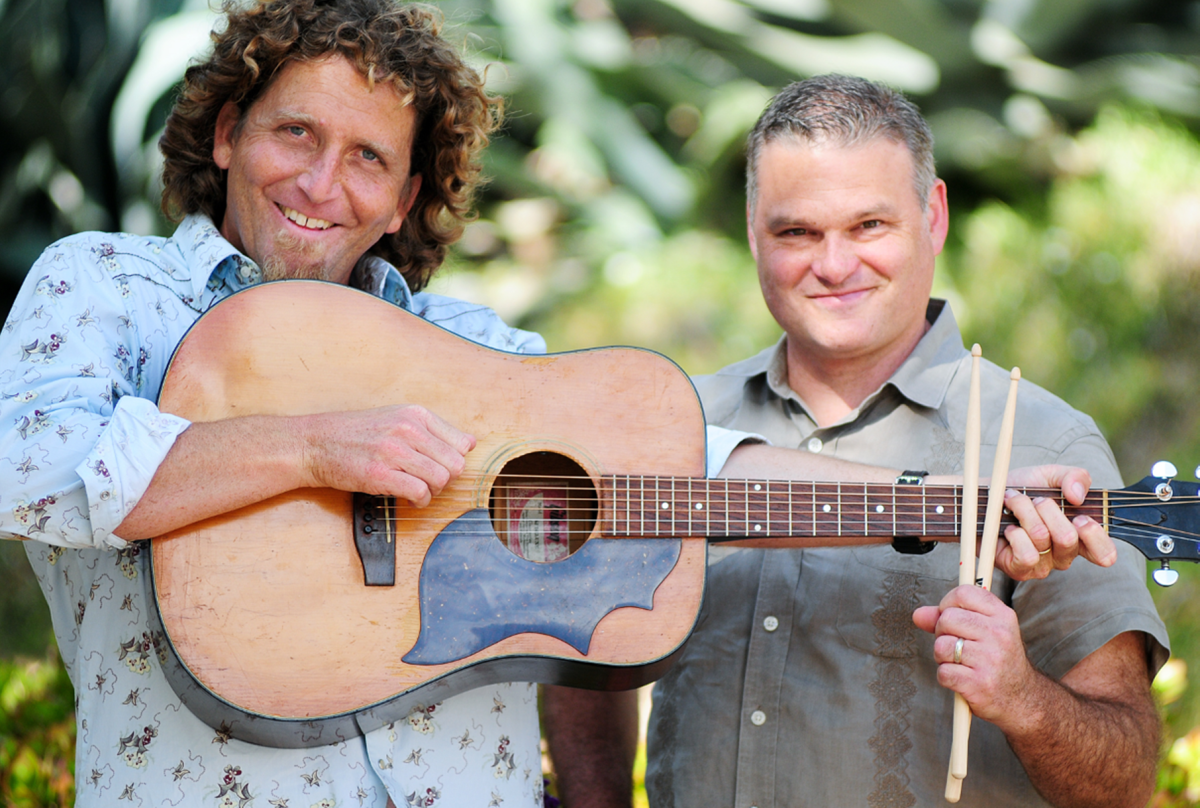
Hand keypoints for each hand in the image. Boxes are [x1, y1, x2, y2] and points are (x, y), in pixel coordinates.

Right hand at [302, 404, 474, 505]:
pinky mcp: (380, 474)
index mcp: (415, 414)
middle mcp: (408, 429)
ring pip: (441, 479)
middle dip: (447, 480)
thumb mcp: (396, 418)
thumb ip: (431, 429)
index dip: (456, 461)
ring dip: (434, 492)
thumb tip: (469, 443)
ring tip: (419, 491)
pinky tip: (409, 499)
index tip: (442, 468)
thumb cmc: (355, 434)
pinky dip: (420, 501)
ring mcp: (394, 451)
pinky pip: (420, 492)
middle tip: (430, 483)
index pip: (462, 443)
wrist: (315, 443)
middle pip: (455, 464)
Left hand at [912, 585, 1042, 735]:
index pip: (964, 593)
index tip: (950, 617)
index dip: (948, 603)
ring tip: (959, 663)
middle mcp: (999, 635)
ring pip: (941, 646)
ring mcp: (991, 660)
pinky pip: (943, 672)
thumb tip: (918, 614)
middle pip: (947, 618)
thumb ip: (949, 618)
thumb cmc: (997, 660)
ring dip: (942, 657)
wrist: (1022, 699)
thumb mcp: (984, 631)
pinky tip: (961, 678)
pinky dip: (946, 677)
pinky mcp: (980, 684)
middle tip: (956, 645)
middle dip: (942, 633)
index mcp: (1003, 616)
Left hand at [994, 465, 1116, 579]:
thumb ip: (1075, 476)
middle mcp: (1064, 555)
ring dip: (1025, 512)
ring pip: (1042, 538)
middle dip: (1047, 508)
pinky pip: (1026, 554)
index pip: (1105, 554)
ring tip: (1013, 503)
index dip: (1096, 536)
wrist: (984, 496)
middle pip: (1069, 538)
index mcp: (1080, 536)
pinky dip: (1014, 532)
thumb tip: (1077, 496)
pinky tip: (1008, 527)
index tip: (1080, 517)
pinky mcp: (1020, 570)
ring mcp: (1042, 565)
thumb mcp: (1051, 474)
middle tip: (1035, 499)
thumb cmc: (1021, 488)